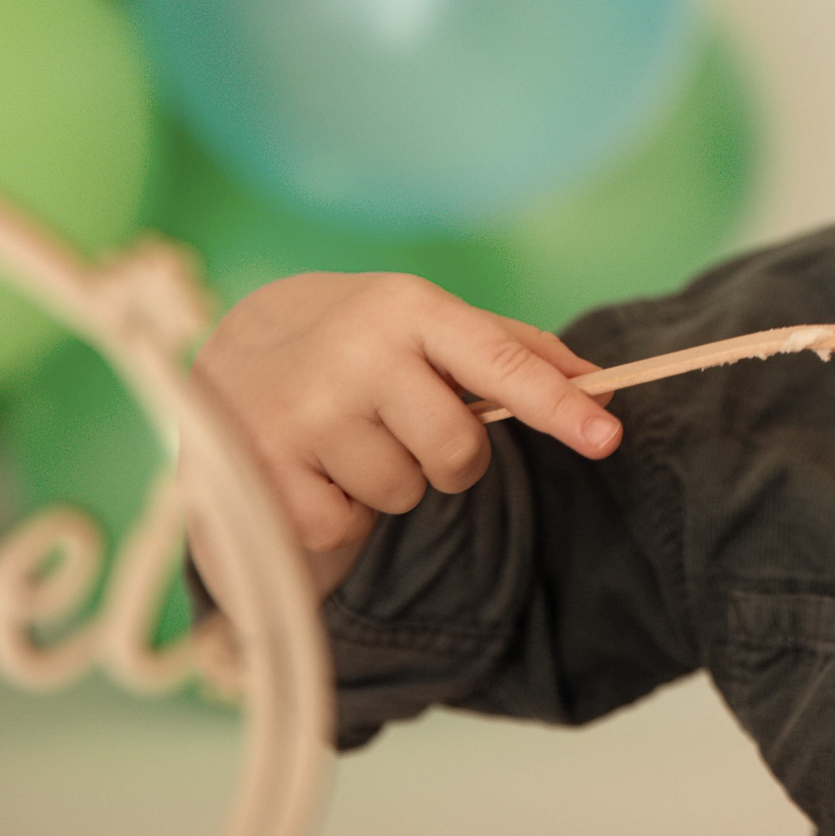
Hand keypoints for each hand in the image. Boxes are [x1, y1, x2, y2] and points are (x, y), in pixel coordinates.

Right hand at [186, 272, 619, 598]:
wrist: (225, 354)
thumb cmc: (356, 342)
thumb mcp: (425, 324)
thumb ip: (514, 351)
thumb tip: (601, 386)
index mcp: (408, 309)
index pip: (500, 362)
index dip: (559, 405)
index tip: (609, 437)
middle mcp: (356, 354)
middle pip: (459, 451)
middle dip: (448, 457)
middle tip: (402, 426)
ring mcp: (304, 414)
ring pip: (404, 493)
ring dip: (386, 481)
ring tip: (341, 438)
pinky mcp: (263, 474)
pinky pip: (348, 526)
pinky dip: (338, 509)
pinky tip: (305, 466)